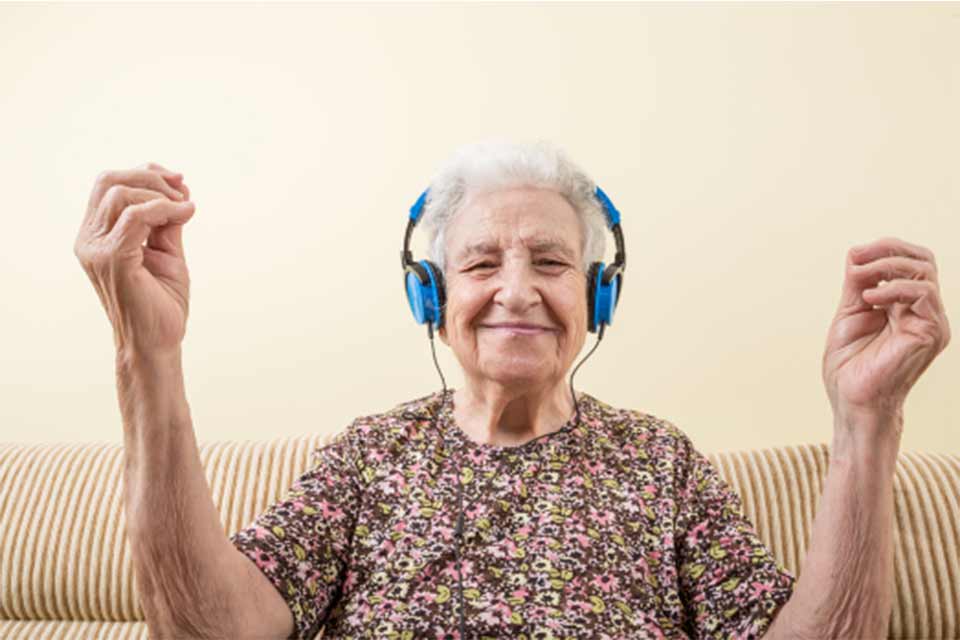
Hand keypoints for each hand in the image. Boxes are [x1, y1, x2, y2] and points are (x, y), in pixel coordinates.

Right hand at [74, 162, 195, 355]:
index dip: (145, 173)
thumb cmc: (161, 303)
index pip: (109, 185)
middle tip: (182, 192)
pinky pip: (134, 217)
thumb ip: (166, 222)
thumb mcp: (167, 252)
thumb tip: (179, 191)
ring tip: (185, 208)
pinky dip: (163, 209)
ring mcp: (96, 249)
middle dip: (150, 176)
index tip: (180, 182)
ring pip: (120, 194)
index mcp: (97, 235)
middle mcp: (89, 239)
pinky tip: (185, 214)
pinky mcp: (112, 260)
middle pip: (109, 181)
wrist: (158, 342)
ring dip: (159, 194)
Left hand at [822, 237, 950, 437]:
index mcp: (907, 307)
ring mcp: (931, 323)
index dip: (887, 249)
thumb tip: (857, 253)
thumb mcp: (850, 313)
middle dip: (889, 250)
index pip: (912, 263)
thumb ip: (857, 284)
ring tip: (860, 280)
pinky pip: (923, 295)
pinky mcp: (931, 333)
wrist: (852, 401)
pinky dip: (893, 288)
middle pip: (924, 261)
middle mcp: (924, 313)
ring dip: (888, 266)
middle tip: (858, 257)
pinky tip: (870, 299)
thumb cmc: (849, 367)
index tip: (855, 254)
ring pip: (925, 273)